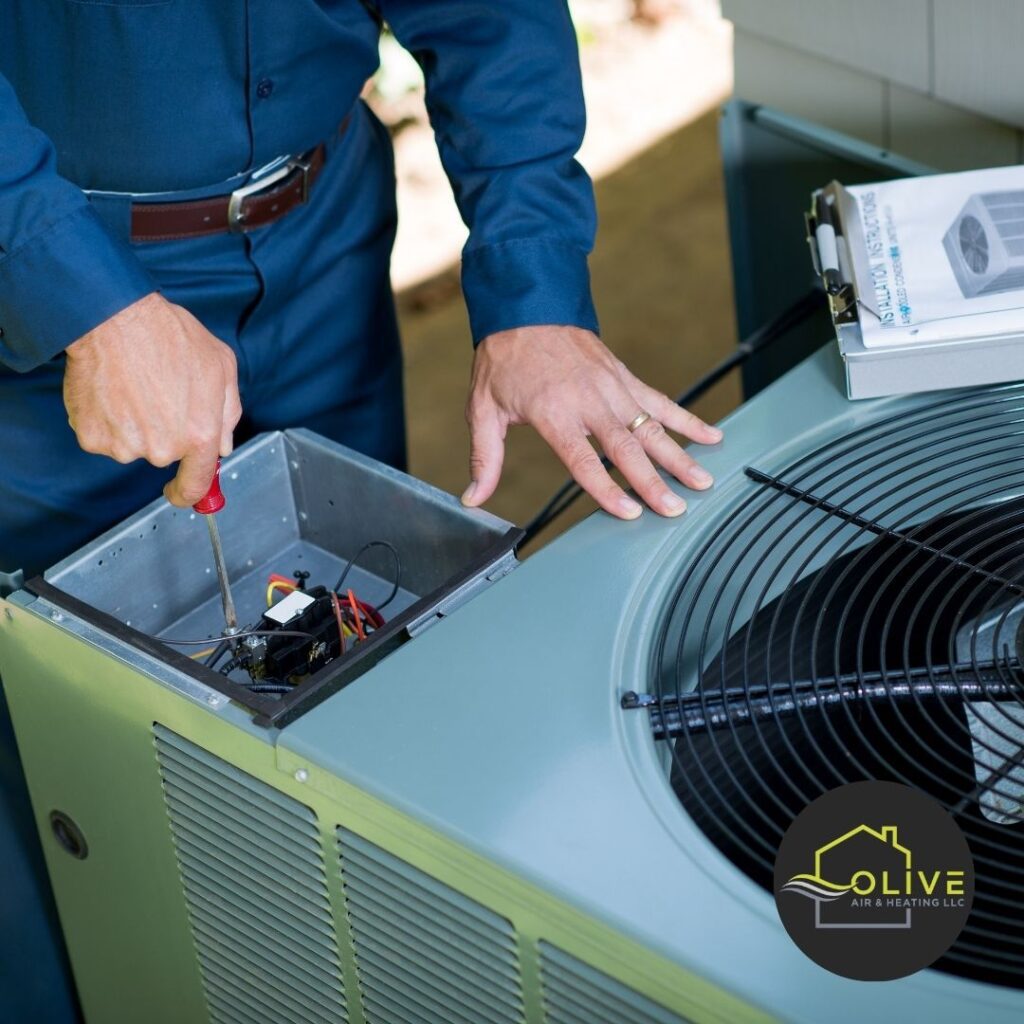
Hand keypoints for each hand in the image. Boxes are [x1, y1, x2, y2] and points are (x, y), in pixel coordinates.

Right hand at [63, 292, 241, 506]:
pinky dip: (105, 418)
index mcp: (199, 435)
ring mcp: (125, 446)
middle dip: (163, 431)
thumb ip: (228, 413)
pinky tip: (112, 390)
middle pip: (163, 455)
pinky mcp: (93, 438)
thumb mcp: (221, 367)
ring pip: (132, 445)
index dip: (190, 492)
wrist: (114, 318)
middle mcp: (163, 448)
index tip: (181, 492)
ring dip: (133, 424)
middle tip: (157, 392)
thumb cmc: (169, 336)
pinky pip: (104, 436)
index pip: (197, 484)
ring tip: (134, 386)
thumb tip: (222, 446)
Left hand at [462, 325, 721, 519]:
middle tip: (675, 510)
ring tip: (702, 482)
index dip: (606, 489)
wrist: (526, 306)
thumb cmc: (504, 360)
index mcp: (553, 412)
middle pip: (626, 448)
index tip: (628, 513)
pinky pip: (661, 402)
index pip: (583, 460)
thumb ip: (485, 458)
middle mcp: (588, 400)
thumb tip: (473, 499)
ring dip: (679, 456)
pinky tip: (710, 437)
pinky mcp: (624, 377)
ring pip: (651, 427)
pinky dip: (687, 420)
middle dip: (653, 482)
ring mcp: (611, 387)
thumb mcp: (483, 409)